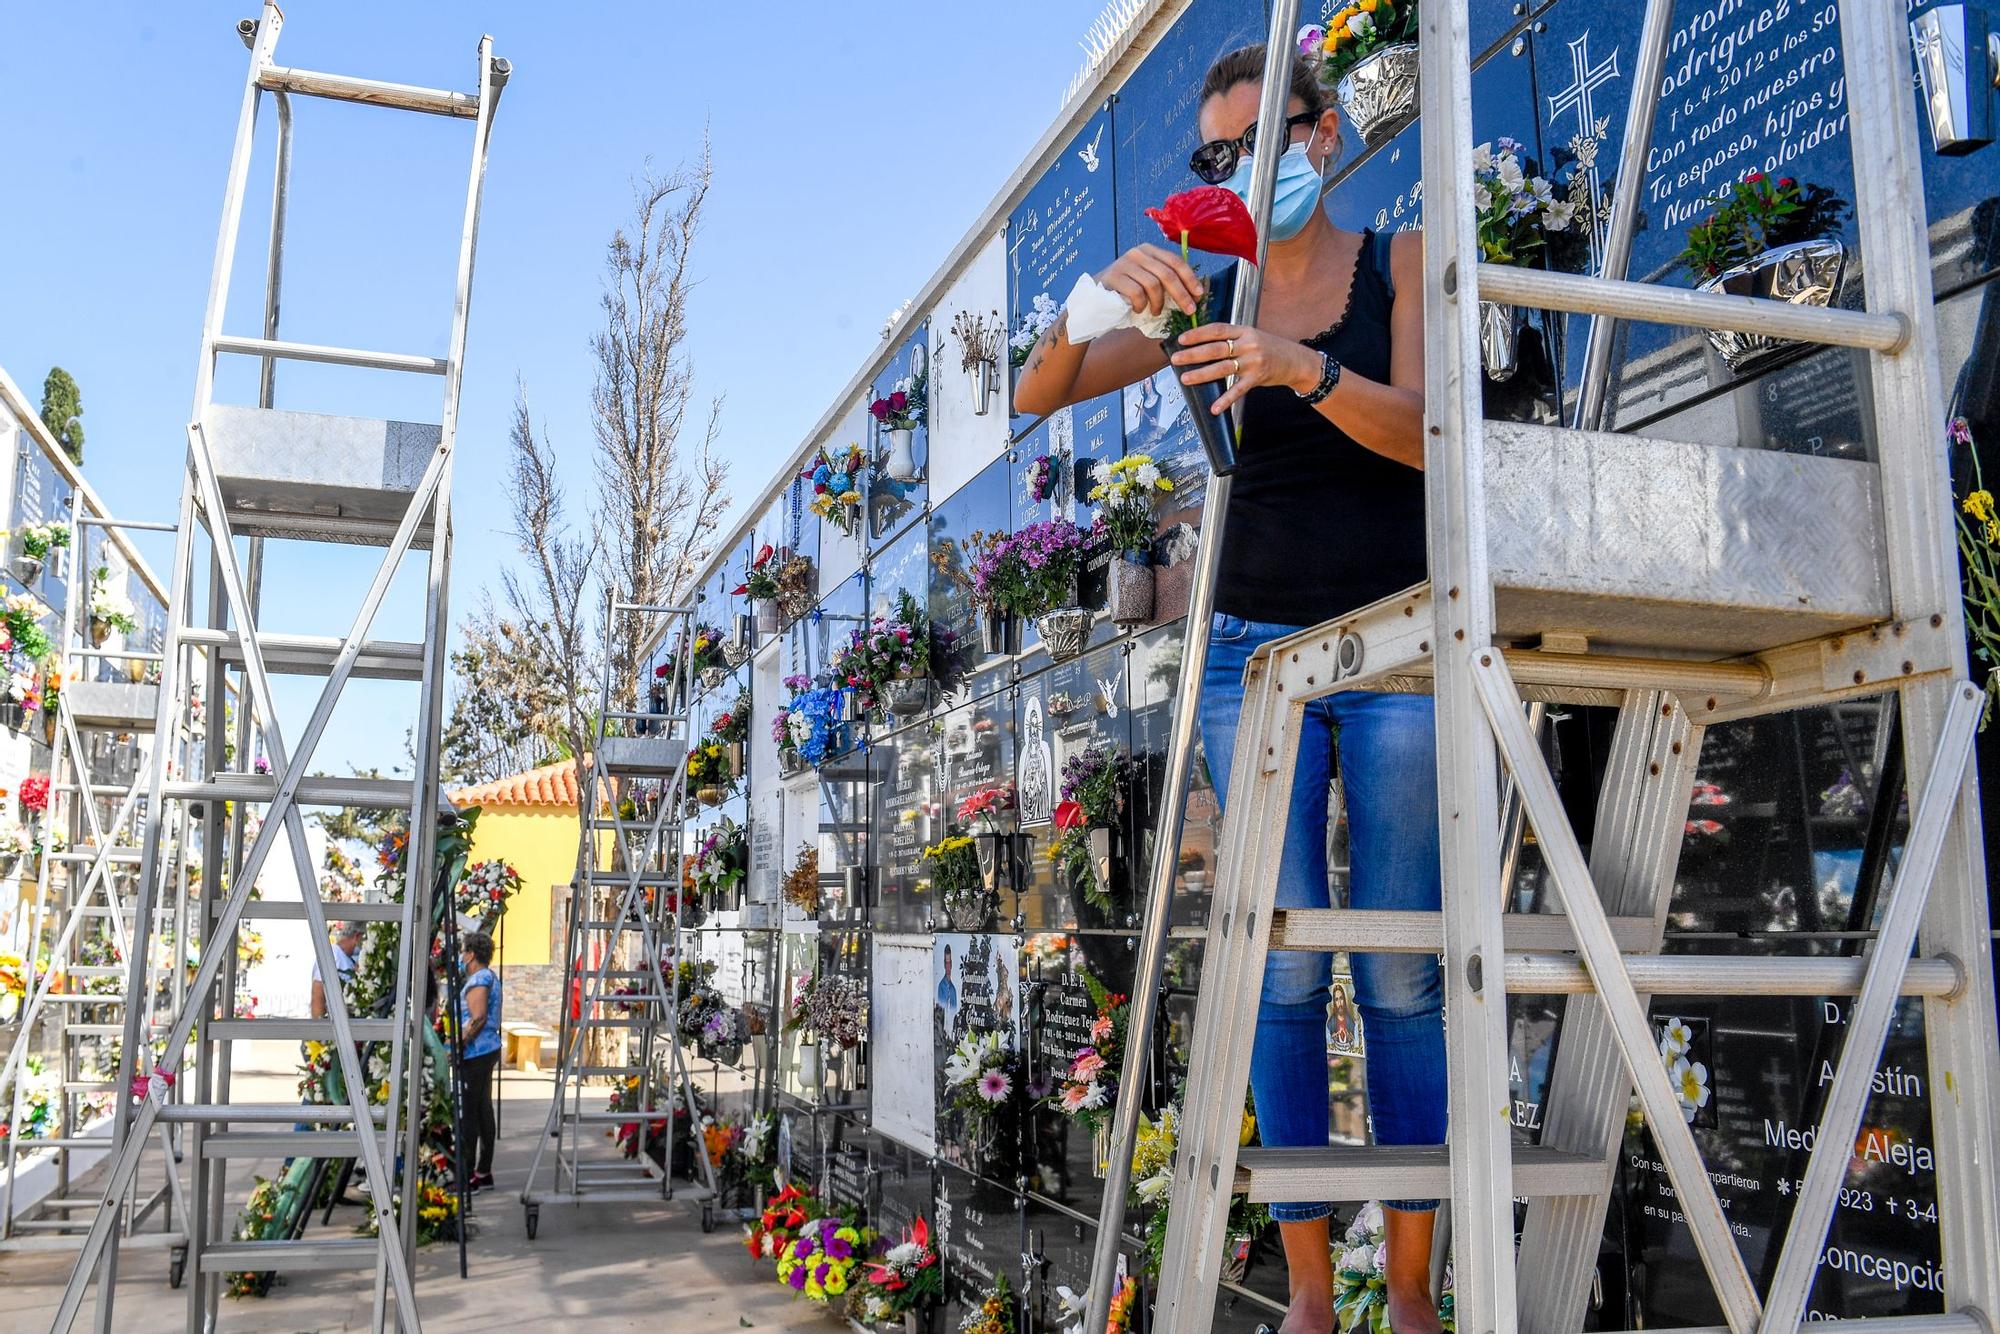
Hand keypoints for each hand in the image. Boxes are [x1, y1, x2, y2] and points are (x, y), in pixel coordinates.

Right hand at [1093, 244, 1204, 321]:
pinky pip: (1136, 293)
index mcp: (1149, 250)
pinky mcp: (1113, 276)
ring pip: (1153, 285)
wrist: (1096, 297)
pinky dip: (1141, 305)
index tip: (1199, 295)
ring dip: (1158, 303)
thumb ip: (1166, 281)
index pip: (1175, 261)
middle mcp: (1137, 253)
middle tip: (1189, 311)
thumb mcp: (1148, 281)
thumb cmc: (1127, 292)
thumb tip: (1195, 294)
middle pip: (1167, 274)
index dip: (1190, 278)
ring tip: (1156, 312)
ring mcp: (1124, 263)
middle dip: (1181, 294)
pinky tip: (1139, 309)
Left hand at [1170, 323, 1319, 415]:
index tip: (1181, 339)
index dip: (1198, 334)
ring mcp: (1253, 361)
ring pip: (1223, 368)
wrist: (1295, 360)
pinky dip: (1226, 400)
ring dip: (1202, 374)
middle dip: (1193, 354)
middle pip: (1216, 349)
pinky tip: (1214, 408)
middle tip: (1175, 359)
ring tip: (1185, 378)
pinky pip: (1238, 390)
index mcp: (1244, 330)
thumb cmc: (1269, 348)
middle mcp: (1248, 344)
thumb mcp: (1251, 336)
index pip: (1217, 329)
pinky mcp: (1258, 378)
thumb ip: (1231, 338)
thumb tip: (1202, 342)